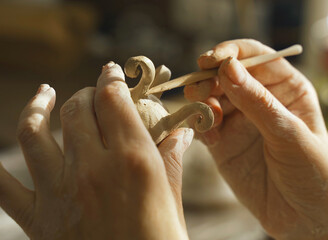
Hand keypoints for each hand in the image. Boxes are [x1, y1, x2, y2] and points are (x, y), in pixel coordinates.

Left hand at [0, 63, 192, 239]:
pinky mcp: (37, 218)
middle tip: (93, 93)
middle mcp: (92, 169)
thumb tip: (181, 133)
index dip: (111, 79)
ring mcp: (59, 192)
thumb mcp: (171, 201)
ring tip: (44, 93)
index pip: (113, 99)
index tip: (111, 72)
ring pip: (34, 131)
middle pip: (78, 109)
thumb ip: (171, 161)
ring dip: (37, 105)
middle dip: (86, 93)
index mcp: (133, 162)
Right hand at [184, 39, 327, 238]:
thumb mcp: (289, 133)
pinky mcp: (221, 142)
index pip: (253, 57)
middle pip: (223, 75)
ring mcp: (237, 121)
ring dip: (200, 103)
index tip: (210, 60)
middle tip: (199, 91)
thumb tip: (227, 67)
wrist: (304, 219)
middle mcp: (257, 100)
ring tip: (207, 119)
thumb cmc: (314, 173)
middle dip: (207, 80)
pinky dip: (199, 126)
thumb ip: (256, 101)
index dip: (230, 53)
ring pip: (208, 98)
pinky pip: (202, 125)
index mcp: (283, 88)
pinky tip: (211, 139)